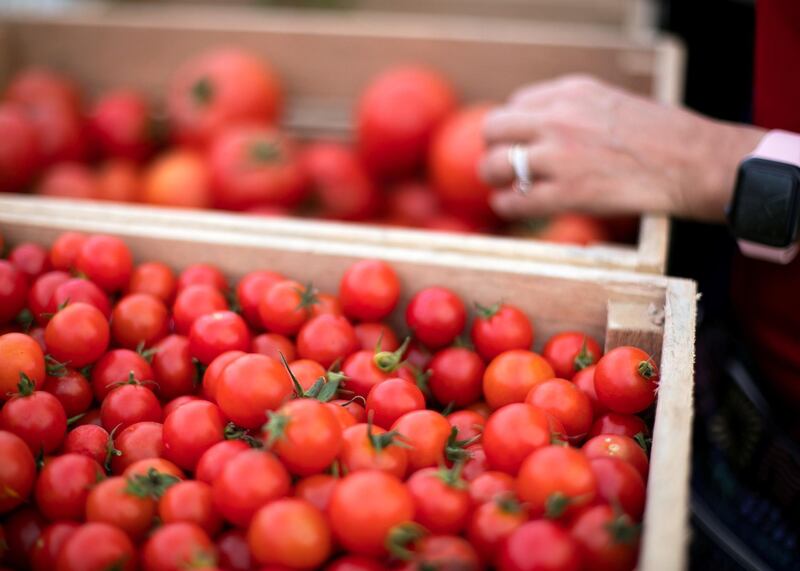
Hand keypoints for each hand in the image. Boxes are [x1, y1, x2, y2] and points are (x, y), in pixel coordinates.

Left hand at [479, 75, 764, 221]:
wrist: (691, 162)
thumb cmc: (657, 135)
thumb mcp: (608, 102)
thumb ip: (571, 109)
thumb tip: (536, 127)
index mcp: (570, 92)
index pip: (515, 103)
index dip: (513, 127)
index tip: (519, 142)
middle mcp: (558, 119)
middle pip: (494, 129)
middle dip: (492, 148)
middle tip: (500, 164)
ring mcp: (559, 156)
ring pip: (495, 165)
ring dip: (494, 178)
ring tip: (504, 186)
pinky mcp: (566, 193)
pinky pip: (514, 200)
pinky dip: (507, 205)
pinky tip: (513, 205)